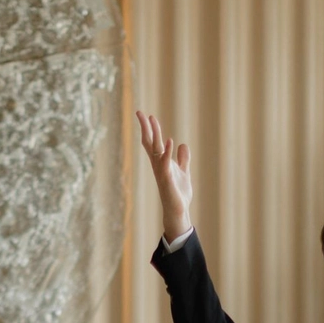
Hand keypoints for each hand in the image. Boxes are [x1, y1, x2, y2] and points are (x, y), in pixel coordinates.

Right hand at [136, 110, 193, 241]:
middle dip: (145, 127)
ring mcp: (161, 171)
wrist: (178, 210)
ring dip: (154, 134)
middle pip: (150, 142)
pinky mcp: (167, 179)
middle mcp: (158, 165)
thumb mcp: (183, 171)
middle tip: (140, 112)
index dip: (150, 129)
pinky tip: (169, 140)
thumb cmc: (178, 193)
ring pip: (155, 149)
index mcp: (161, 162)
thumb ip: (183, 158)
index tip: (147, 116)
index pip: (152, 142)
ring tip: (152, 119)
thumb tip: (182, 144)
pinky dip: (167, 151)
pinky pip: (165, 163)